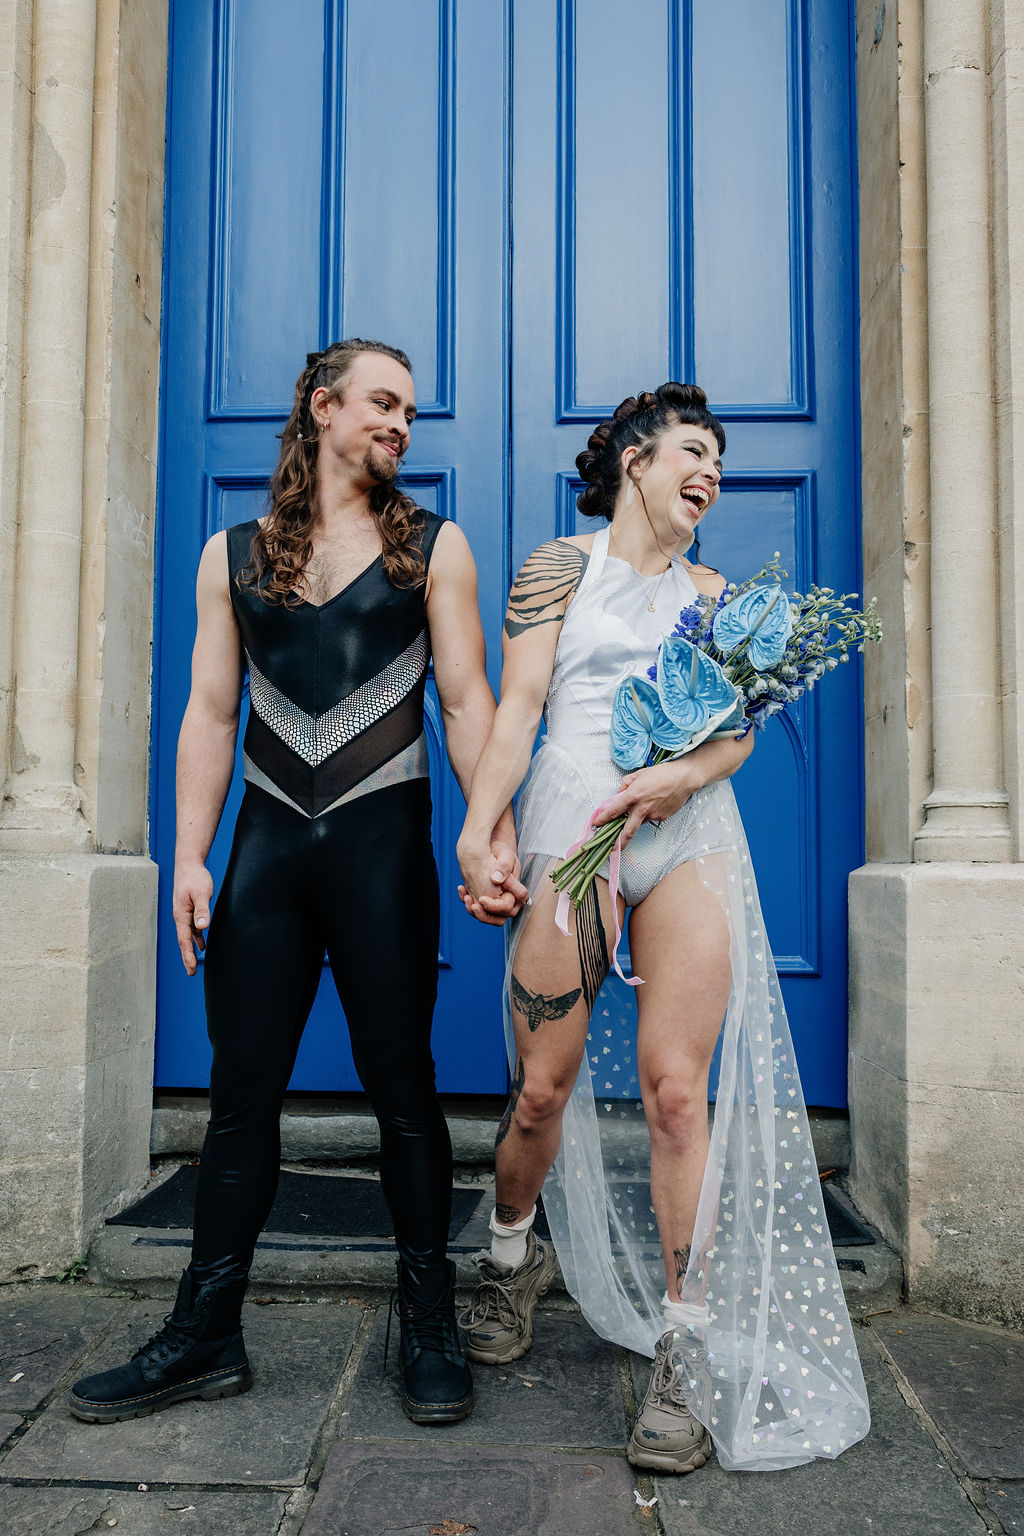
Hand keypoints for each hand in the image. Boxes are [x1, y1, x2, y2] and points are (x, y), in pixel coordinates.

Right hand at [172, 860, 213, 974]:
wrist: (189, 864)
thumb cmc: (194, 877)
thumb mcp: (201, 893)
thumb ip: (202, 910)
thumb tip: (202, 927)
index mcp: (181, 915)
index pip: (184, 939)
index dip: (188, 955)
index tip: (191, 967)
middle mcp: (181, 916)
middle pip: (184, 941)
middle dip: (187, 957)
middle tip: (191, 972)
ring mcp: (184, 914)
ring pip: (188, 936)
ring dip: (191, 950)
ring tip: (194, 963)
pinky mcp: (190, 910)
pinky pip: (192, 928)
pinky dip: (196, 938)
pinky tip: (202, 944)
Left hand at [456, 835, 527, 926]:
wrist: (494, 849)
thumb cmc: (503, 852)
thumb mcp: (506, 856)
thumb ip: (504, 867)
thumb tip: (496, 879)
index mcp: (516, 893)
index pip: (507, 908)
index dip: (494, 907)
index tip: (482, 899)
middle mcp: (508, 901)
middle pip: (498, 919)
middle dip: (483, 916)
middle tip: (472, 906)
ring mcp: (496, 902)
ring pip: (486, 917)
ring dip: (474, 911)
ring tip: (465, 897)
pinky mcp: (486, 899)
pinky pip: (478, 908)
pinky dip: (468, 902)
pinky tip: (462, 890)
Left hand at [591, 759, 700, 846]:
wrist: (684, 778)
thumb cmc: (661, 773)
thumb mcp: (638, 774)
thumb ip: (625, 785)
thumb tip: (620, 794)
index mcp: (633, 796)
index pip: (613, 811)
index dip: (603, 819)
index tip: (596, 824)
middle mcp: (642, 809)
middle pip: (627, 831)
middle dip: (618, 842)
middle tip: (612, 848)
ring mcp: (653, 815)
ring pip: (640, 821)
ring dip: (638, 817)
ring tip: (648, 801)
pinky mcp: (662, 818)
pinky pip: (652, 817)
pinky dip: (651, 812)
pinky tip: (658, 801)